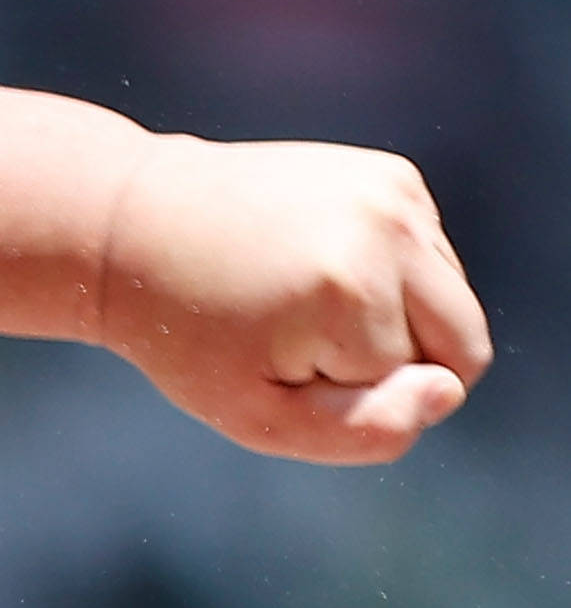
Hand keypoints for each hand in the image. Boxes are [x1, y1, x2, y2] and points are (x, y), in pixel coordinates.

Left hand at [98, 134, 489, 464]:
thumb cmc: (195, 341)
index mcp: (356, 294)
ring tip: (305, 304)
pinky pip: (430, 260)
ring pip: (450, 302)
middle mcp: (391, 230)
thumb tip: (445, 396)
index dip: (353, 396)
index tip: (284, 366)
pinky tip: (317, 269)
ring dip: (391, 321)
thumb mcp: (259, 417)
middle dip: (398, 364)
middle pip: (462, 344)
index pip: (416, 389)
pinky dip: (386, 279)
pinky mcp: (395, 175)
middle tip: (305, 346)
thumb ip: (360, 432)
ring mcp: (398, 193)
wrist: (146, 233)